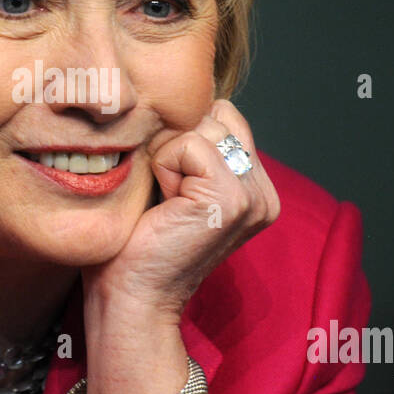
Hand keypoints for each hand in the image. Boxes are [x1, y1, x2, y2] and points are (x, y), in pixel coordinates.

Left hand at [78, 99, 280, 393]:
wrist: (130, 297)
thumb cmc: (136, 243)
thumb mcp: (172, 182)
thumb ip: (190, 144)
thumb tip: (177, 96)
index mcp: (255, 187)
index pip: (222, 115)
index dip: (180, 138)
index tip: (167, 188)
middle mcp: (264, 192)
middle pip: (216, 113)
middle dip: (175, 142)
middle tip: (163, 195)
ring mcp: (254, 195)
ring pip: (203, 125)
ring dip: (168, 155)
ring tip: (164, 200)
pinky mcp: (233, 198)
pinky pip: (190, 143)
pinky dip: (164, 166)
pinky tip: (164, 204)